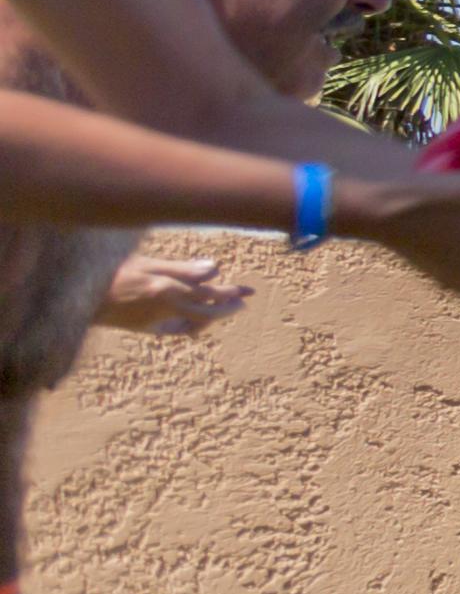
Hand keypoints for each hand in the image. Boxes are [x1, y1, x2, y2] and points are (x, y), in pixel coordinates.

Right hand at [96, 254, 248, 338]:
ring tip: (226, 305)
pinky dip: (194, 324)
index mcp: (165, 289)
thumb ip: (182, 268)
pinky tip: (199, 316)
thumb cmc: (112, 273)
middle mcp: (163, 309)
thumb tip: (216, 269)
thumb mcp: (148, 263)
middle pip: (207, 314)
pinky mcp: (147, 330)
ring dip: (213, 315)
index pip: (209, 294)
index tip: (248, 291)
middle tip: (245, 300)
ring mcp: (155, 323)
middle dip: (229, 307)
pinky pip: (179, 330)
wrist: (79, 298)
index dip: (231, 293)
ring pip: (196, 324)